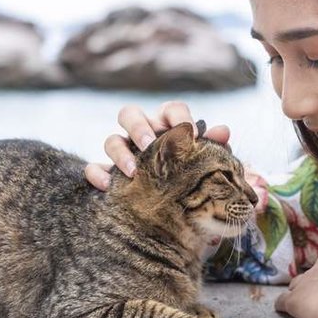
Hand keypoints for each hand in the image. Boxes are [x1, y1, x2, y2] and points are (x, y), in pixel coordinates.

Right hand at [84, 101, 230, 190]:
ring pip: (111, 140)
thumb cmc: (194, 176)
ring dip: (120, 152)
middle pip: (130, 114)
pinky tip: (107, 186)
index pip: (171, 109)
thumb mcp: (207, 162)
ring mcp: (124, 152)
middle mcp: (143, 133)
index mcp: (168, 125)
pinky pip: (94, 168)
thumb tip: (223, 131)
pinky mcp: (109, 173)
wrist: (181, 208)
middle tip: (149, 144)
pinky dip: (97, 174)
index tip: (193, 135)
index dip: (180, 117)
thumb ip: (215, 146)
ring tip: (133, 172)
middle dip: (139, 127)